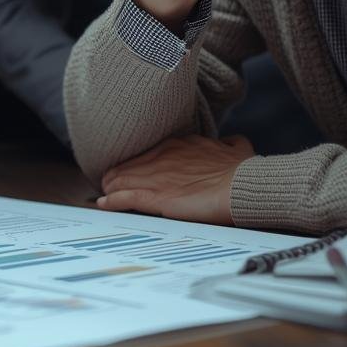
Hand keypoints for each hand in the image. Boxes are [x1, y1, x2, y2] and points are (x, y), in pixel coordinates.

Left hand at [96, 135, 254, 224]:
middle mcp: (162, 157)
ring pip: (121, 181)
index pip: (146, 153)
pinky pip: (124, 197)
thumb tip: (232, 142)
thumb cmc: (242, 170)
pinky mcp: (155, 197)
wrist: (243, 186)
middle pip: (127, 166)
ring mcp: (156, 177)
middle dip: (117, 176)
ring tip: (106, 195)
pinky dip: (112, 202)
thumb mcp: (237, 148)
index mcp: (178, 145)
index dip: (137, 164)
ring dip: (112, 189)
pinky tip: (104, 205)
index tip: (133, 171)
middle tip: (111, 185)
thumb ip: (229, 144)